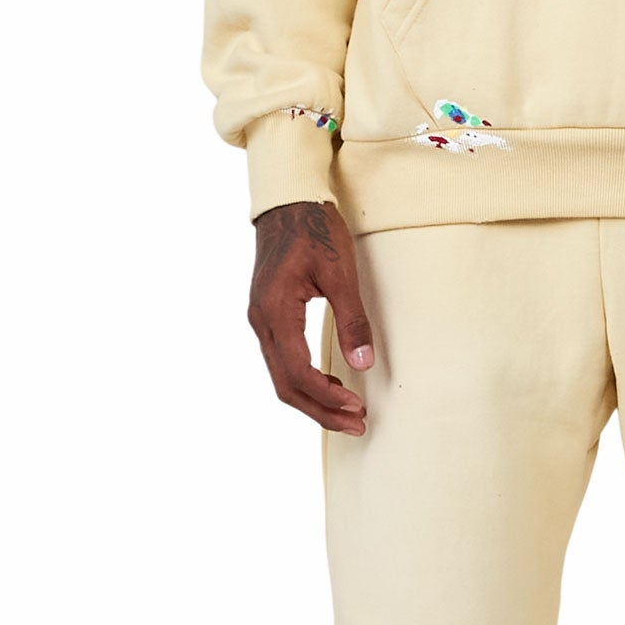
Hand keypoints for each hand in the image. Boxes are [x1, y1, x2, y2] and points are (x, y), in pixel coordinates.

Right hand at [248, 200, 374, 433]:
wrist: (288, 201)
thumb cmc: (315, 229)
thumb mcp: (340, 272)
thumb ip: (352, 318)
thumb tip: (363, 362)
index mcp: (276, 311)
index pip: (297, 371)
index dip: (327, 396)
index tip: (357, 406)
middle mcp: (261, 321)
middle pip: (285, 385)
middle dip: (320, 410)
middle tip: (356, 423)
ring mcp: (261, 319)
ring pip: (281, 376)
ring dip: (312, 399)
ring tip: (346, 413)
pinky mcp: (268, 316)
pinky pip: (280, 361)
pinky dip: (303, 381)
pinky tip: (329, 384)